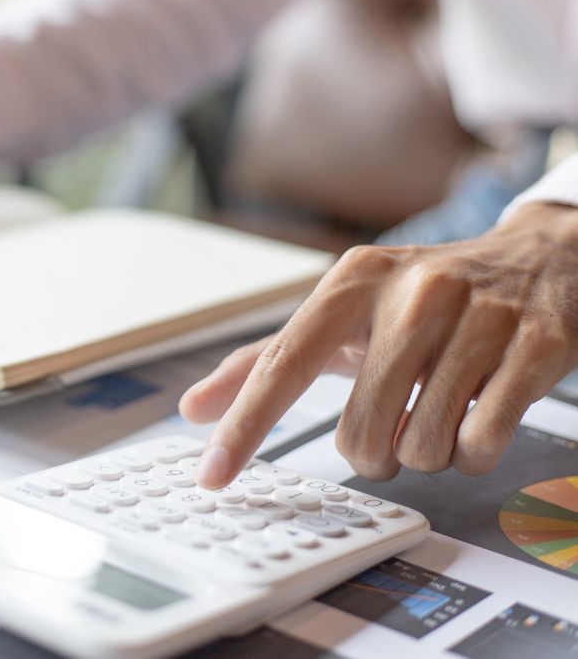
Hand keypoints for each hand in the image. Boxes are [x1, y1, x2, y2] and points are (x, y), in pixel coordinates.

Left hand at [180, 202, 577, 486]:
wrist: (538, 257)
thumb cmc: (421, 296)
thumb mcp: (343, 310)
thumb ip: (265, 360)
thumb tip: (193, 409)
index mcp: (352, 281)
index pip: (282, 365)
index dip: (244, 426)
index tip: (211, 475)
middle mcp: (411, 292)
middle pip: (359, 431)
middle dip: (372, 451)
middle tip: (390, 424)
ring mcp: (480, 317)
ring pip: (422, 448)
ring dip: (424, 452)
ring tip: (438, 410)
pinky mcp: (535, 346)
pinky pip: (481, 445)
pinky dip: (471, 453)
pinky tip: (476, 417)